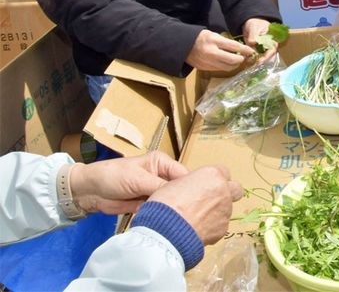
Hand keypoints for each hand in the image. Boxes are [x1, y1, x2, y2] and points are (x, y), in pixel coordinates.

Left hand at [69, 151, 188, 214]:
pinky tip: (174, 224)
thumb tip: (182, 195)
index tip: (201, 200)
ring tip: (187, 221)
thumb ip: (160, 186)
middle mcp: (161, 176)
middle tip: (195, 214)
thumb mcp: (138, 179)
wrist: (89, 192)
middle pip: (180, 189)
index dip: (193, 186)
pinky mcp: (147, 205)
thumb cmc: (112, 176)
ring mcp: (154, 191)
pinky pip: (161, 211)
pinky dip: (165, 217)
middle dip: (185, 200)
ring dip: (175, 210)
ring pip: (171, 202)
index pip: (183, 174)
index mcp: (162, 163)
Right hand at [146, 165, 241, 245]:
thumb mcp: (176, 183)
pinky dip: (211, 228)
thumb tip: (196, 189)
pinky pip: (220, 226)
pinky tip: (196, 230)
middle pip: (236, 189)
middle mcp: (223, 191)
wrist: (166, 230)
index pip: (223, 172)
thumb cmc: (165, 204)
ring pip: (227, 209)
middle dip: (227, 193)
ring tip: (197, 219)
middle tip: (212, 200)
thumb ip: (194, 183)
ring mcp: (225, 210)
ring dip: (217, 212)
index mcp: (212, 175)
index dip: (214, 180)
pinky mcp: (223, 228)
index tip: (206, 186)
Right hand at [186, 29, 255, 71]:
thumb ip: (225, 42)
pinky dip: (226, 67)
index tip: (251, 51)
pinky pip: (220, 69)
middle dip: (241, 59)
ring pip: (227, 67)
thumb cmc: (200, 37)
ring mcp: (207, 62)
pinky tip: (228, 63)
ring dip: (235, 65)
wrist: (182, 45)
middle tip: (245, 57)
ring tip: (237, 60)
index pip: (234, 46)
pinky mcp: (205, 68)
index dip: (245, 50)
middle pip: (233, 60)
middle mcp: (211, 52)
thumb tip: (240, 49)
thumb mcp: (213, 34)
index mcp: (213, 40)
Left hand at [243, 18, 276, 61]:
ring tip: (248, 61)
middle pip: (268, 57)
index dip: (267, 56)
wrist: (250, 23)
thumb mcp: (254, 27)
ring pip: (261, 58)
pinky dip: (250, 59)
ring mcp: (262, 50)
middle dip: (261, 61)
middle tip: (254, 64)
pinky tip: (246, 60)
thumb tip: (252, 43)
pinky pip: (254, 57)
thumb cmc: (255, 23)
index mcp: (272, 40)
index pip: (272, 50)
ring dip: (255, 61)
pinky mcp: (256, 51)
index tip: (260, 61)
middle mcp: (268, 47)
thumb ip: (253, 34)